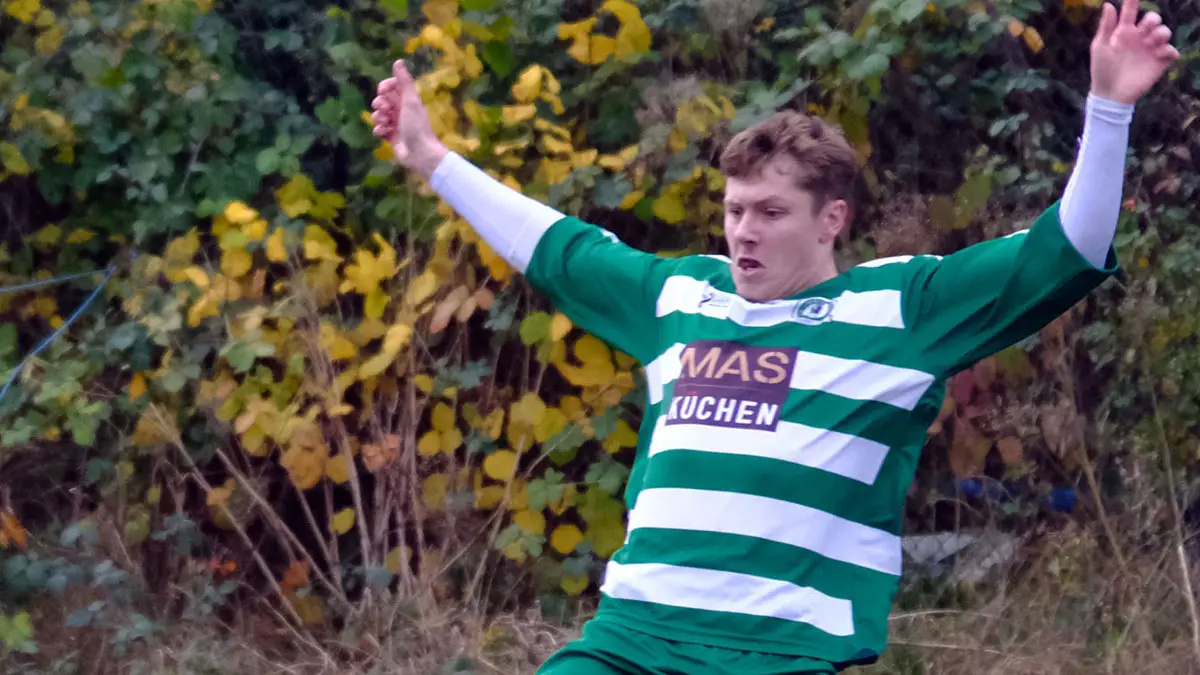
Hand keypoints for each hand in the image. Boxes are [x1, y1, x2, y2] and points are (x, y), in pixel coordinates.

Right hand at [372, 60, 447, 180]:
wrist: (419, 152)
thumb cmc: (416, 125)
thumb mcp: (410, 100)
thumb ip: (404, 81)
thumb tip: (398, 61)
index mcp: (408, 99)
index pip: (391, 86)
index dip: (384, 86)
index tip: (382, 91)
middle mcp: (401, 109)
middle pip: (383, 99)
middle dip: (379, 103)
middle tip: (384, 109)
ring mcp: (396, 123)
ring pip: (379, 114)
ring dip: (378, 117)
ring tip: (384, 123)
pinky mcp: (391, 136)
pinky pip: (379, 128)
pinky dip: (379, 129)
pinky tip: (383, 133)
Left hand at [1089, 0, 1179, 104]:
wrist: (1109, 94)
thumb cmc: (1102, 69)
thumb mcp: (1100, 46)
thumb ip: (1106, 26)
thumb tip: (1108, 4)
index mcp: (1124, 32)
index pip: (1131, 13)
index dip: (1132, 3)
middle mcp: (1139, 38)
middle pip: (1153, 20)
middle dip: (1153, 19)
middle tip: (1145, 28)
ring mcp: (1150, 49)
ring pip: (1164, 32)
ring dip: (1161, 33)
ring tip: (1150, 42)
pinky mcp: (1159, 62)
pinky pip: (1171, 51)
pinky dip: (1169, 50)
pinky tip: (1160, 53)